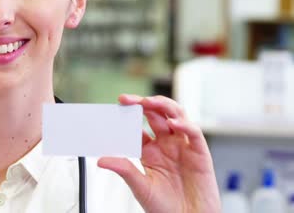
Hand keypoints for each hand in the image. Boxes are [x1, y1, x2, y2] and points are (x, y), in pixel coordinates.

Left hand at [97, 94, 220, 212]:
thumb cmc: (165, 208)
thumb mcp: (140, 187)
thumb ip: (124, 169)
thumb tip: (101, 160)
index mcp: (150, 151)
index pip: (138, 126)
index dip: (128, 116)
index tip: (115, 109)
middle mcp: (167, 145)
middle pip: (156, 115)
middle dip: (143, 104)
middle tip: (127, 100)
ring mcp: (183, 147)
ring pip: (176, 116)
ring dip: (163, 106)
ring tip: (149, 102)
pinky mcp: (200, 153)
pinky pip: (194, 133)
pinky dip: (185, 125)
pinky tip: (173, 124)